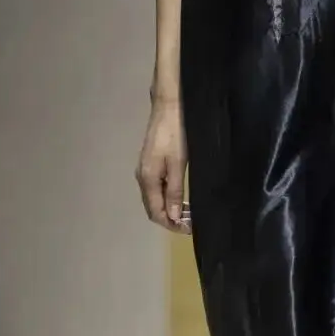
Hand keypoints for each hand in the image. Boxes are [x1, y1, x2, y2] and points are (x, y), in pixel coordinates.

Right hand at [136, 98, 190, 232]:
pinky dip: (168, 196)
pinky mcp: (151, 162)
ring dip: (170, 207)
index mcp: (147, 179)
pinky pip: (157, 187)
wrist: (169, 106)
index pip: (155, 212)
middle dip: (171, 218)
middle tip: (191, 222)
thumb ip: (174, 191)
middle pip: (153, 207)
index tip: (188, 230)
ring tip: (189, 212)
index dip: (170, 224)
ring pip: (155, 197)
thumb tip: (172, 216)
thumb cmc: (176, 134)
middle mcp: (142, 176)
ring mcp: (145, 169)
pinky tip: (181, 196)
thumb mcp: (178, 164)